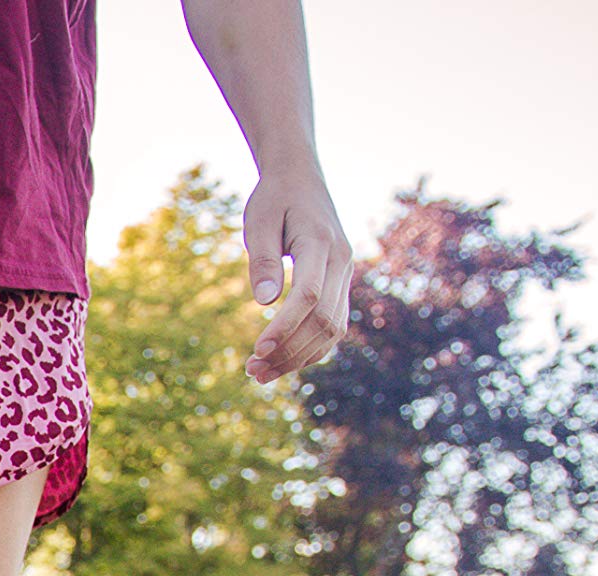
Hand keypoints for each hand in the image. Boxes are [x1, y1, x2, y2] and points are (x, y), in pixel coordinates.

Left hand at [242, 170, 352, 382]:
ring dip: (298, 357)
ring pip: (332, 329)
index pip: (309, 296)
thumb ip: (262, 259)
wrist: (300, 178)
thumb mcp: (260, 221)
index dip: (284, 327)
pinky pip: (333, 325)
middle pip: (323, 319)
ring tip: (260, 374)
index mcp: (322, 244)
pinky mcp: (340, 284)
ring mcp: (345, 274)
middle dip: (289, 351)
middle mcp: (342, 262)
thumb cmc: (274, 198)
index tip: (256, 350)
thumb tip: (265, 302)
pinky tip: (281, 362)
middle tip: (251, 372)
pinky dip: (310, 348)